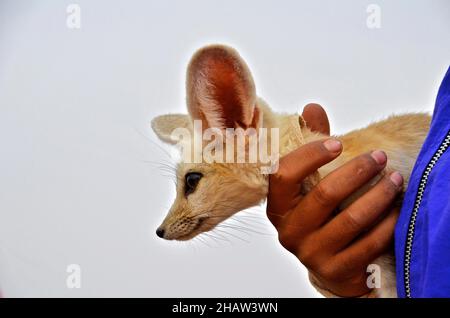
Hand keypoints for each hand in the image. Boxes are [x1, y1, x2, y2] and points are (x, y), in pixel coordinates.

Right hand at [266, 104, 402, 296]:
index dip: (309, 155)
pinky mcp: (335, 271)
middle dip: (357, 171)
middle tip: (380, 156)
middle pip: (324, 195)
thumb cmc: (321, 215)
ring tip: (395, 179)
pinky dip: (387, 223)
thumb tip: (312, 108)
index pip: (283, 175)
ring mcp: (311, 254)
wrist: (330, 264)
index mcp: (278, 207)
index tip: (338, 143)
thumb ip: (311, 148)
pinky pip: (369, 243)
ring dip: (379, 195)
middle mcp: (289, 232)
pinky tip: (396, 208)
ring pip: (351, 219)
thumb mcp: (311, 184)